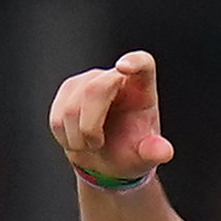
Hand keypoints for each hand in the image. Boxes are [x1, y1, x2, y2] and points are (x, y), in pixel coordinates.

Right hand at [49, 49, 172, 190]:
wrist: (106, 159)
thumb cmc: (129, 151)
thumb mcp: (145, 156)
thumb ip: (154, 152)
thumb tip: (163, 152)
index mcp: (141, 87)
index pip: (142, 63)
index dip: (133, 61)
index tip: (123, 67)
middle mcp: (115, 77)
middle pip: (95, 90)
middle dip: (90, 127)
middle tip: (97, 145)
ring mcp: (89, 81)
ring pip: (71, 108)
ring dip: (78, 138)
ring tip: (91, 145)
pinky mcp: (68, 91)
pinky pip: (57, 118)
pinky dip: (65, 138)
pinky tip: (77, 140)